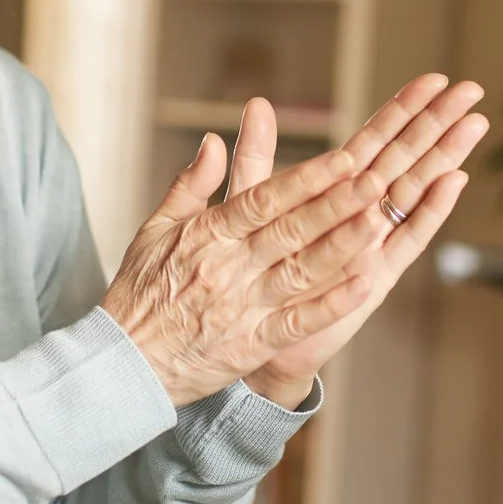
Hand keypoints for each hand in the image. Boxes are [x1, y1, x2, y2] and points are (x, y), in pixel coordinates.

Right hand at [100, 132, 389, 405]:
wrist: (123, 362)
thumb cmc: (138, 294)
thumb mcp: (154, 230)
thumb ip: (190, 185)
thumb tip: (214, 141)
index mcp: (207, 235)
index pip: (263, 199)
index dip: (306, 179)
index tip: (343, 159)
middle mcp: (229, 267)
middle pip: (290, 230)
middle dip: (335, 204)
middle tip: (375, 179)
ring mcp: (243, 307)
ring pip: (300, 271)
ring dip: (342, 247)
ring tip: (379, 222)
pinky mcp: (251, 345)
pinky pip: (297, 322)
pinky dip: (330, 304)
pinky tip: (363, 285)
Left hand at [234, 80, 486, 406]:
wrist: (249, 335)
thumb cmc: (251, 272)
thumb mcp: (246, 206)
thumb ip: (257, 157)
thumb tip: (257, 103)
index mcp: (334, 192)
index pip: (375, 140)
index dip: (402, 109)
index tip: (433, 79)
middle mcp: (362, 213)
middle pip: (405, 158)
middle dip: (438, 123)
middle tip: (472, 89)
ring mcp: (373, 243)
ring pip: (415, 190)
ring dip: (445, 157)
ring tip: (474, 124)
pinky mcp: (376, 276)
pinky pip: (407, 238)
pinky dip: (430, 210)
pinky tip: (454, 181)